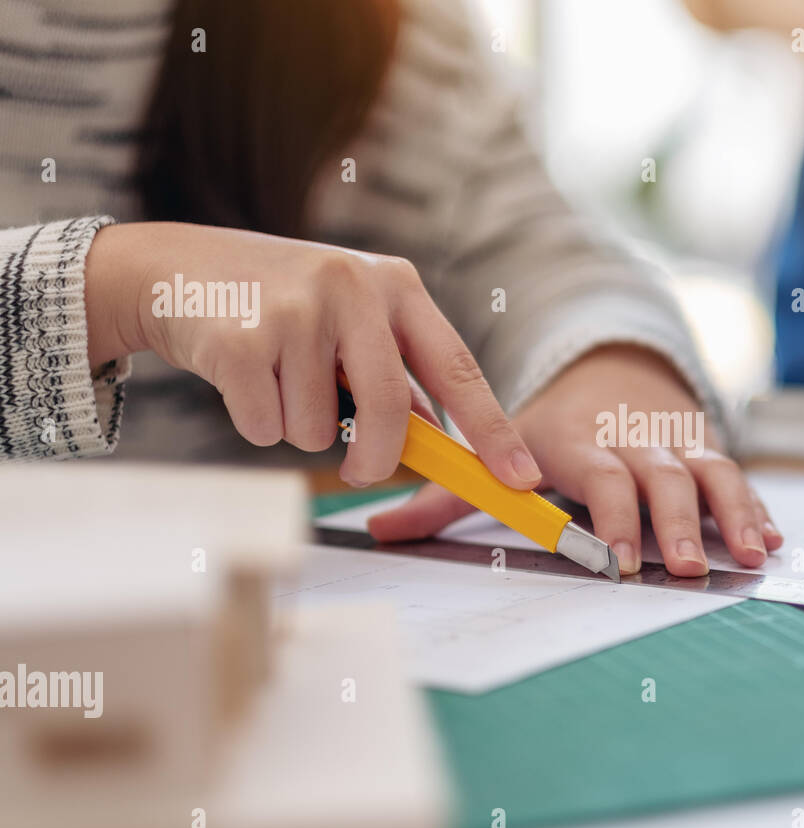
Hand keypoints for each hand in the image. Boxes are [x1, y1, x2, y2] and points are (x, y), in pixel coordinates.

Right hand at [84, 221, 540, 489]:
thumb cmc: (282, 305)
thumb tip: (440, 445)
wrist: (177, 269)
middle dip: (377, 460)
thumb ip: (396, 373)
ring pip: (321, 430)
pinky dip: (256, 424)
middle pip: (391, 413)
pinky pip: (266, 429)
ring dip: (300, 427)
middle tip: (360, 471)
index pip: (459, 368)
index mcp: (395, 284)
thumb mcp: (351, 319)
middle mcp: (352, 286)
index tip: (522, 478)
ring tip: (278, 378)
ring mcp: (296, 309)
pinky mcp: (240, 338)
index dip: (493, 430)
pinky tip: (242, 378)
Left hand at [368, 345, 782, 575]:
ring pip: (712, 474)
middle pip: (663, 478)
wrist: (608, 372)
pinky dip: (757, 506)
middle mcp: (633, 440)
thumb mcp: (503, 449)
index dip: (615, 516)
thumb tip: (379, 529)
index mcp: (579, 441)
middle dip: (680, 523)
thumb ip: (450, 493)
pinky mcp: (707, 450)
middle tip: (690, 568)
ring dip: (734, 513)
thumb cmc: (551, 428)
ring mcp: (676, 443)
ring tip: (751, 554)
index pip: (602, 476)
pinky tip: (773, 539)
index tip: (622, 559)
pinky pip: (737, 477)